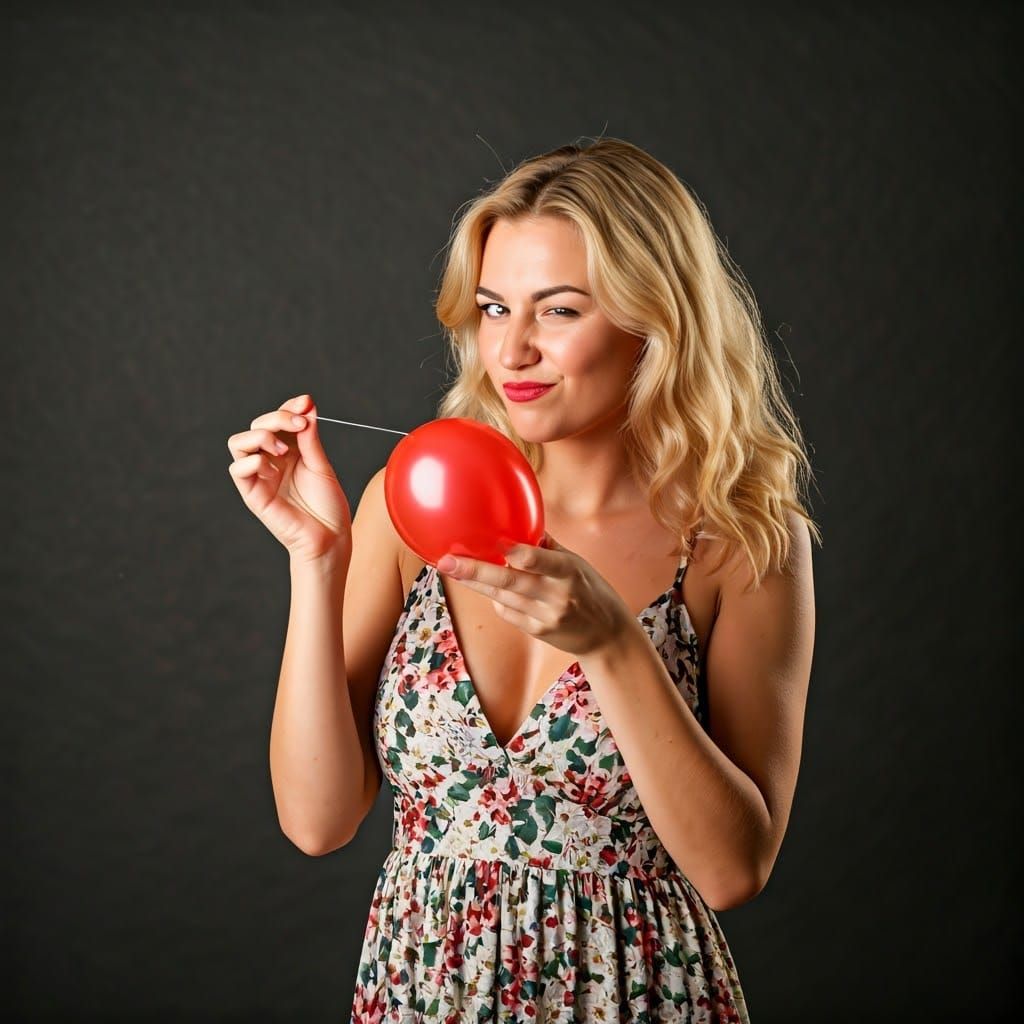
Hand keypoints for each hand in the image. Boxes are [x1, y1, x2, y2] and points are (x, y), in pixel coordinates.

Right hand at [227, 393, 352, 564]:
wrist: (330, 537)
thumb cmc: (328, 506)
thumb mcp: (321, 465)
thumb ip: (310, 438)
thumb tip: (307, 406)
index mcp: (289, 452)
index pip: (278, 420)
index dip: (288, 407)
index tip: (306, 402)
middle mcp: (271, 461)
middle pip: (256, 426)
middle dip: (276, 417)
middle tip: (300, 424)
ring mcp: (260, 477)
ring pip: (238, 442)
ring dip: (260, 436)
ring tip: (282, 448)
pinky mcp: (253, 494)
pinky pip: (238, 470)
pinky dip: (252, 461)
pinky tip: (273, 467)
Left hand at [437, 532, 634, 659]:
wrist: (607, 636)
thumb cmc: (591, 591)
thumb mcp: (578, 564)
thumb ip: (548, 547)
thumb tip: (521, 522)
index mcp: (569, 572)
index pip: (540, 561)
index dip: (517, 553)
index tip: (496, 542)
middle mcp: (556, 596)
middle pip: (509, 582)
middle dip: (475, 570)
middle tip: (446, 562)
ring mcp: (545, 617)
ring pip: (501, 597)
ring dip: (475, 582)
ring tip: (450, 568)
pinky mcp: (536, 631)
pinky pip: (507, 611)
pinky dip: (496, 598)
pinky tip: (490, 588)